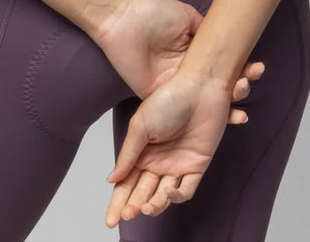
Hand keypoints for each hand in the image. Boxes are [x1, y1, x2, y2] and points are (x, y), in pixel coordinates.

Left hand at [92, 0, 263, 103]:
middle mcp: (184, 70)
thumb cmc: (152, 12)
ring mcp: (172, 84)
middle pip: (215, 86)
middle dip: (237, 88)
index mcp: (192, 52)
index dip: (239, 69)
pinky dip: (196, 118)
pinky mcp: (156, 95)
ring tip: (240, 110)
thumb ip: (205, 30)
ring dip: (224, 107)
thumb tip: (224, 39)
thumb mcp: (186, 17)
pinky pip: (179, 110)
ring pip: (202, 102)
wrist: (123, 19)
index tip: (256, 70)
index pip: (220, 65)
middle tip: (249, 84)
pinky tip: (217, 120)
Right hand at [104, 66, 236, 228]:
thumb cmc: (168, 99)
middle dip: (133, 206)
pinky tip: (169, 195)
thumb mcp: (140, 125)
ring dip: (155, 204)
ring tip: (147, 207)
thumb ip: (128, 154)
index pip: (126, 182)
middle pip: (142, 192)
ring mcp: (177, 164)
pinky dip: (177, 196)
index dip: (118, 202)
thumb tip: (112, 179)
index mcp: (141, 151)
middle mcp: (158, 161)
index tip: (110, 221)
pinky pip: (186, 189)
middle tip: (128, 215)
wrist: (199, 87)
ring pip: (163, 195)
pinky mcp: (196, 165)